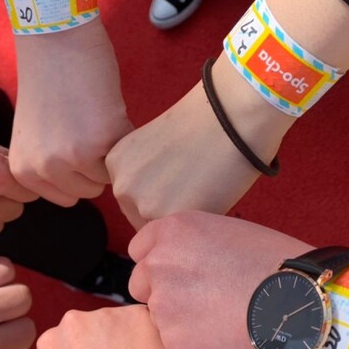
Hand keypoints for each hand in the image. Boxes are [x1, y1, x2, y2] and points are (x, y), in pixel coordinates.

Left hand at [10, 21, 132, 205]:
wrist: (55, 37)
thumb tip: (78, 191)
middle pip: (88, 191)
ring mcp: (71, 157)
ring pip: (108, 178)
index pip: (66, 197)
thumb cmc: (47, 81)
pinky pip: (125, 156)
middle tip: (84, 126)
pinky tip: (106, 110)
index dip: (76, 171)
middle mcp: (43, 169)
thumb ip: (48, 168)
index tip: (70, 140)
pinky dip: (124, 135)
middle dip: (94, 164)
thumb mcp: (34, 137)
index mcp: (24, 172)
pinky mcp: (100, 141)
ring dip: (109, 152)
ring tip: (93, 119)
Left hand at [106, 54, 289, 229]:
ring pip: (163, 231)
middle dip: (166, 211)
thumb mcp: (150, 147)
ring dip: (181, 220)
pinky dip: (198, 224)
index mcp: (114, 164)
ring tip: (203, 189)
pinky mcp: (170, 219)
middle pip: (142, 219)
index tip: (178, 180)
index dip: (159, 195)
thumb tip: (146, 207)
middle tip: (194, 186)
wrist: (234, 113)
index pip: (130, 200)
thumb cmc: (204, 123)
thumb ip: (141, 176)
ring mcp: (143, 205)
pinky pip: (183, 235)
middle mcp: (122, 186)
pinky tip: (211, 196)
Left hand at [128, 211, 311, 348]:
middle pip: (140, 284)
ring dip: (180, 321)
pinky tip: (226, 341)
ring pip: (159, 317)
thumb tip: (182, 260)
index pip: (139, 249)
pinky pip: (176, 346)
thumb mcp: (230, 233)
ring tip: (221, 322)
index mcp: (172, 232)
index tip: (177, 273)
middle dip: (162, 293)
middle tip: (200, 301)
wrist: (302, 306)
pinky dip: (195, 347)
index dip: (158, 263)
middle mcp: (158, 265)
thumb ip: (192, 244)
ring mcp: (163, 306)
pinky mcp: (174, 342)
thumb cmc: (277, 265)